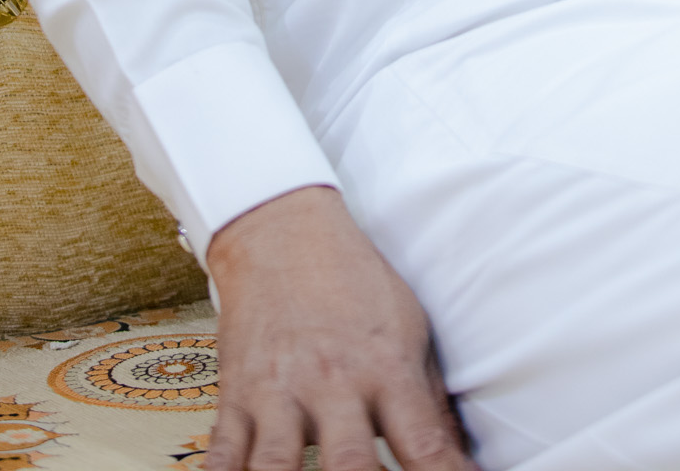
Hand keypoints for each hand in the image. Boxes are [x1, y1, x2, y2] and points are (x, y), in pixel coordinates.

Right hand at [204, 185, 476, 470]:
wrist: (284, 232)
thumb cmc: (355, 282)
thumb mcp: (409, 327)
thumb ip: (429, 402)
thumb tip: (457, 459)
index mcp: (387, 369)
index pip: (425, 444)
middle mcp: (334, 385)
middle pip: (350, 465)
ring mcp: (279, 392)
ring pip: (276, 467)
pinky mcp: (236, 395)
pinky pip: (222, 455)